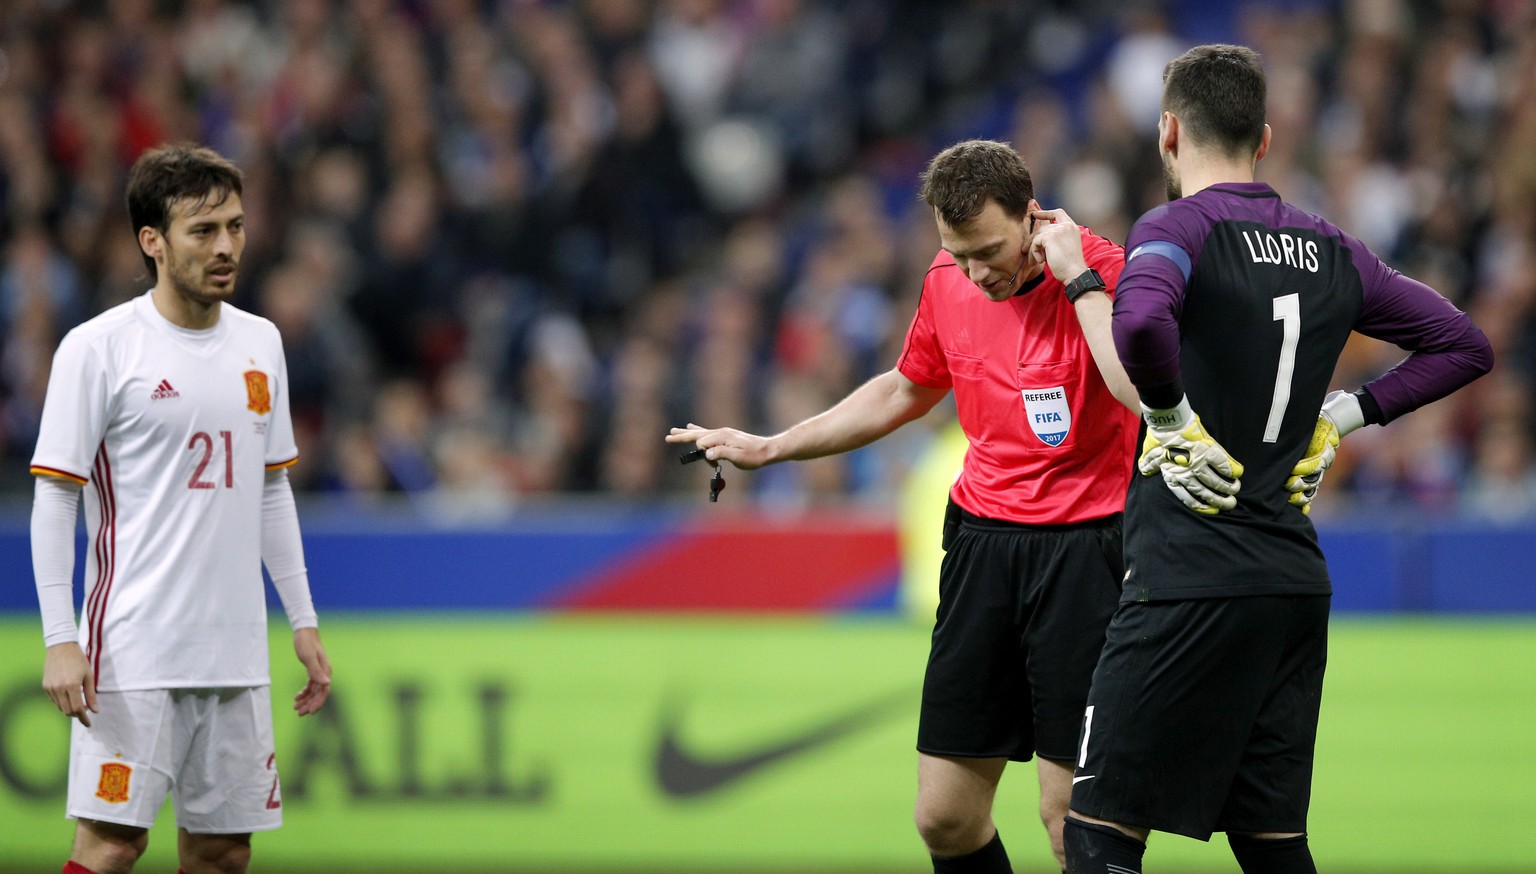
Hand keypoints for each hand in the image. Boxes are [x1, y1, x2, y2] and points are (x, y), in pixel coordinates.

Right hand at [42, 642, 96, 725]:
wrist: (61, 647)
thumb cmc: (79, 660)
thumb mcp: (89, 676)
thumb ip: (91, 695)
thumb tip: (95, 711)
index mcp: (72, 685)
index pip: (77, 709)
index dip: (83, 718)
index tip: (89, 724)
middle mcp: (59, 688)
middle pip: (68, 711)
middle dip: (77, 714)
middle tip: (85, 710)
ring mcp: (50, 688)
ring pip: (60, 707)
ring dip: (70, 708)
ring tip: (78, 701)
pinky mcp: (45, 686)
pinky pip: (54, 700)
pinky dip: (62, 702)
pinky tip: (69, 695)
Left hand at [292, 627, 330, 715]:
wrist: (304, 631)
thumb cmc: (306, 643)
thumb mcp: (308, 657)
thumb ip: (316, 671)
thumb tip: (326, 684)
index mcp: (325, 671)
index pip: (324, 691)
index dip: (318, 702)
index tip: (310, 712)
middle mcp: (324, 673)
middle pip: (319, 693)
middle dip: (310, 704)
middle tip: (299, 713)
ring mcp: (319, 671)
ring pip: (314, 691)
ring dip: (306, 700)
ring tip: (296, 708)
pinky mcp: (313, 669)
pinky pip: (310, 685)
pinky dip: (304, 692)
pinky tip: (297, 697)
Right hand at [665, 423, 773, 469]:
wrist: (768, 449)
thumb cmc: (754, 456)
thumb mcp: (738, 457)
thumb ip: (721, 454)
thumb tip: (706, 454)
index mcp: (721, 436)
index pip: (702, 444)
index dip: (703, 456)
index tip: (714, 465)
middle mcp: (720, 432)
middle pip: (696, 434)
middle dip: (682, 436)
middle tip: (668, 437)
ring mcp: (722, 433)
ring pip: (699, 432)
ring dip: (686, 433)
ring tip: (674, 431)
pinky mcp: (725, 436)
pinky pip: (707, 433)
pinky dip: (697, 431)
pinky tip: (691, 427)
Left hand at [1028, 207, 1089, 282]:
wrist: (1074, 273)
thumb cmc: (1069, 265)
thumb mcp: (1064, 246)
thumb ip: (1055, 238)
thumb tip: (1038, 237)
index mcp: (1072, 227)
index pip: (1058, 213)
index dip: (1045, 213)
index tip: (1035, 214)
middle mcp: (1066, 226)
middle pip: (1042, 227)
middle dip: (1032, 238)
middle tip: (1025, 249)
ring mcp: (1058, 230)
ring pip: (1037, 235)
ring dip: (1032, 248)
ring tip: (1032, 259)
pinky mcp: (1050, 237)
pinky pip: (1035, 242)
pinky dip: (1035, 253)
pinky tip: (1041, 261)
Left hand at [1139, 399, 1243, 514]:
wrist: (1167, 424)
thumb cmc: (1157, 438)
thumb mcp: (1149, 454)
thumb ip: (1149, 464)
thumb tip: (1144, 470)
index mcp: (1173, 477)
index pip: (1188, 498)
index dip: (1202, 506)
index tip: (1212, 510)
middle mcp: (1188, 474)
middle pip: (1206, 493)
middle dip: (1220, 501)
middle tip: (1230, 504)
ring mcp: (1200, 464)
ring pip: (1217, 482)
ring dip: (1228, 488)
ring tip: (1235, 490)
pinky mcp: (1210, 452)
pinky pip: (1224, 465)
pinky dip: (1232, 470)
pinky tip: (1238, 473)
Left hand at [1285, 390, 1362, 513]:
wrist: (1329, 421)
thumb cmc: (1319, 417)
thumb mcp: (1316, 416)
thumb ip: (1318, 416)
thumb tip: (1334, 398)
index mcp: (1323, 448)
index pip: (1317, 462)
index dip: (1305, 468)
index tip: (1292, 470)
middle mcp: (1321, 460)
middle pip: (1315, 477)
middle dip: (1301, 484)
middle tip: (1288, 485)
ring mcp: (1318, 469)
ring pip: (1313, 486)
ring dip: (1302, 494)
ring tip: (1291, 497)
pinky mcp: (1312, 475)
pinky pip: (1312, 490)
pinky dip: (1305, 500)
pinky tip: (1299, 508)